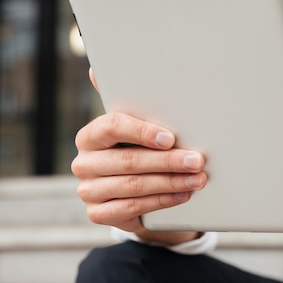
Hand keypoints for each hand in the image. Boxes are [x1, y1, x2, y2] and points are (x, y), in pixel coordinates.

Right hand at [71, 71, 206, 233]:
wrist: (134, 193)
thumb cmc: (138, 150)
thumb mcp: (136, 128)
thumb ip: (129, 101)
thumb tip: (98, 68)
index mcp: (90, 136)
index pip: (112, 127)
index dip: (142, 131)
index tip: (170, 137)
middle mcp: (84, 163)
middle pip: (128, 160)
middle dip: (168, 161)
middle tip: (197, 160)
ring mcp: (88, 191)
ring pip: (134, 186)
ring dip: (171, 182)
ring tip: (198, 178)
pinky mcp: (98, 214)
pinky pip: (133, 207)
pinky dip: (162, 201)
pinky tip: (183, 194)